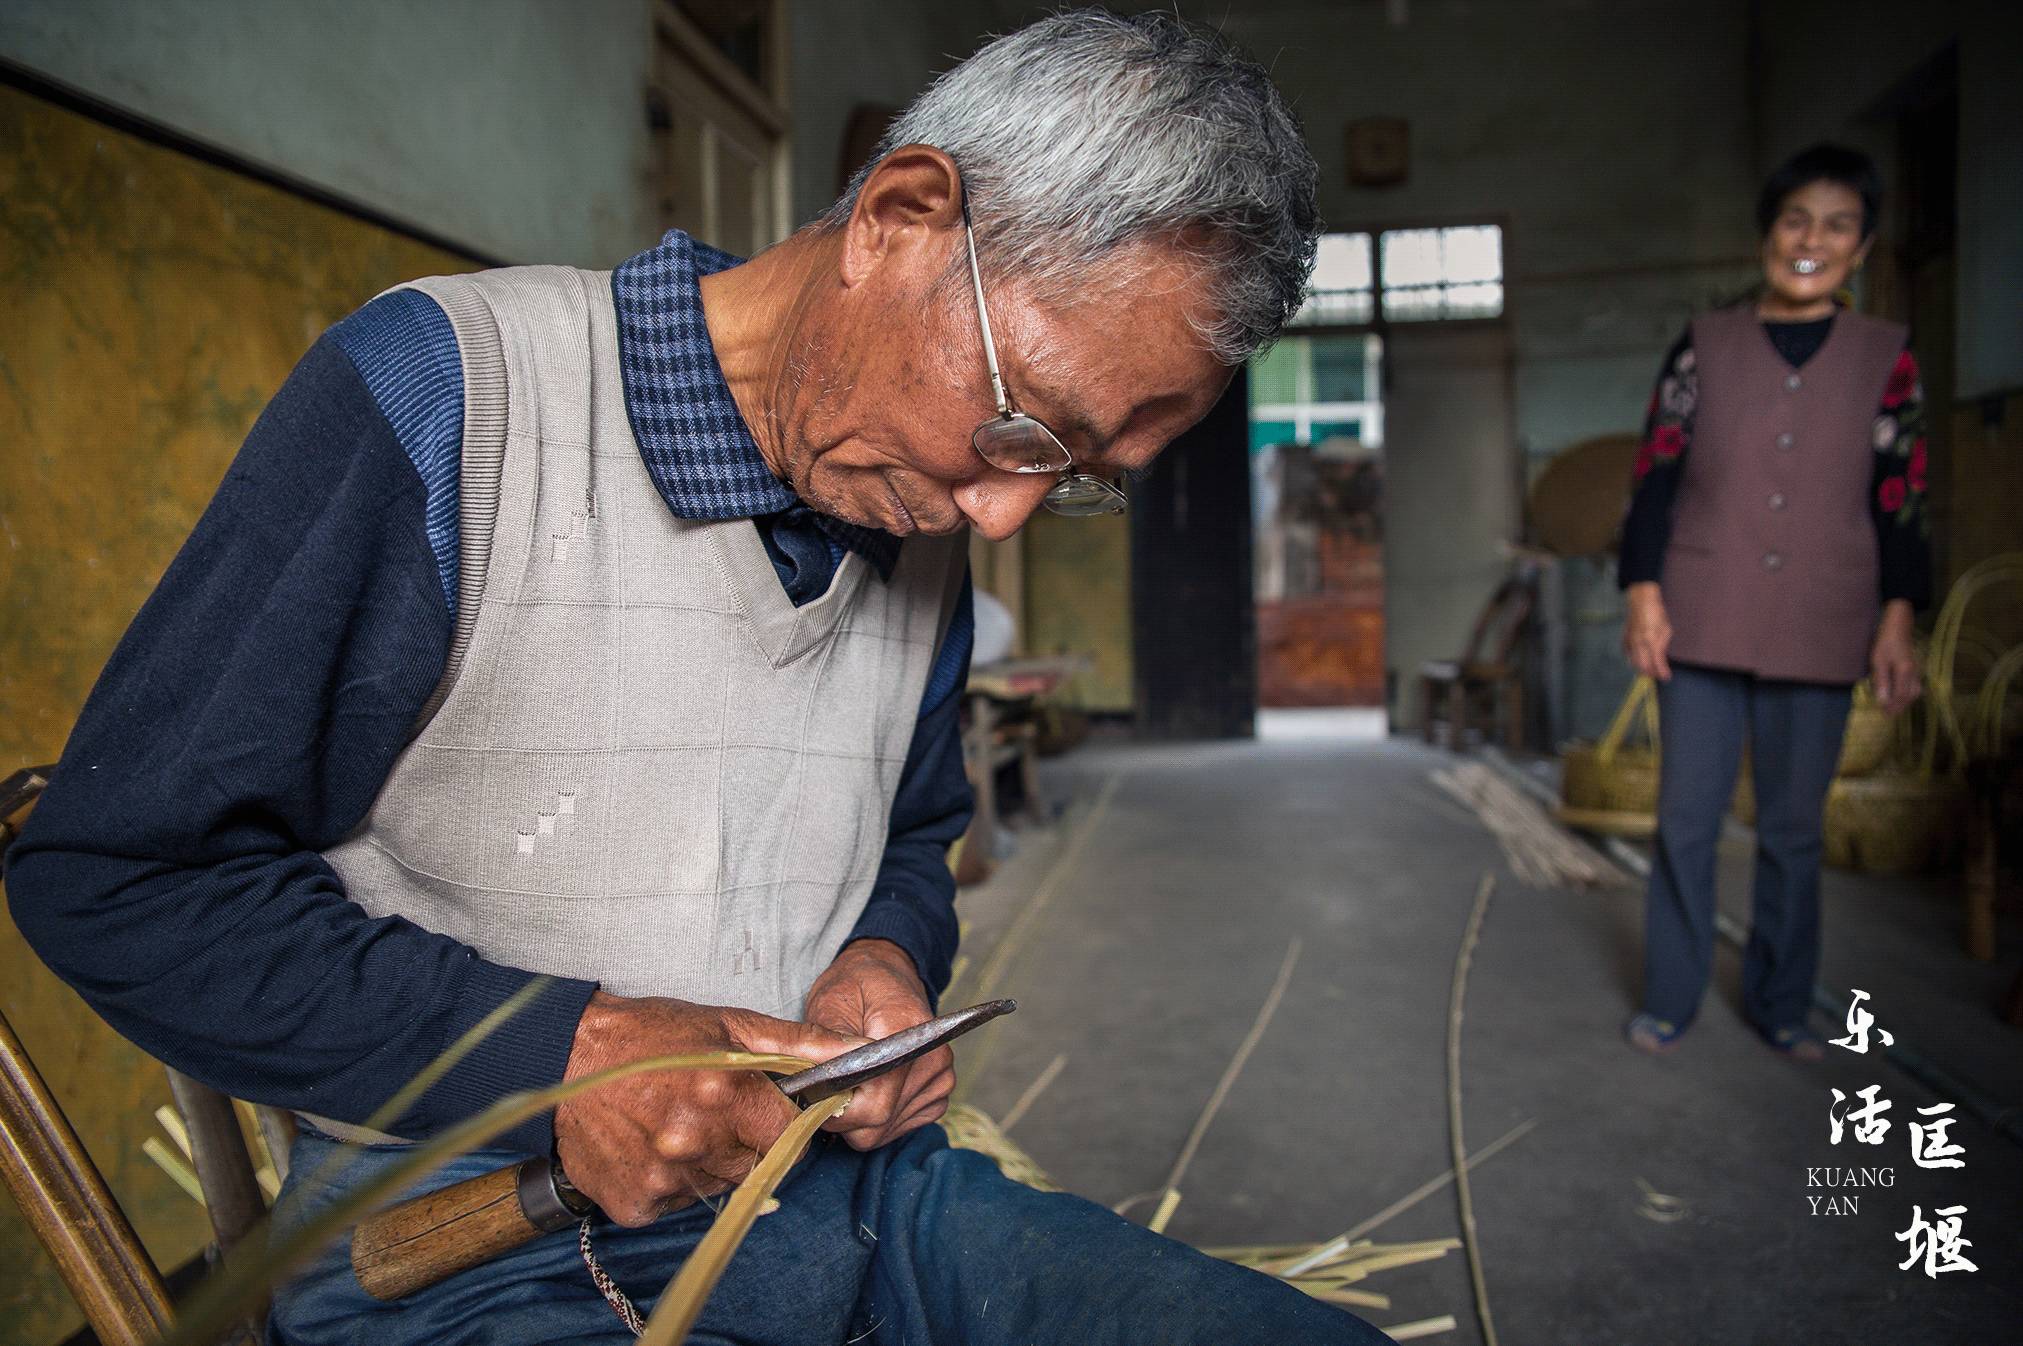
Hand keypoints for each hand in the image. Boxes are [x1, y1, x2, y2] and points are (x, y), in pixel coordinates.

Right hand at [553, 992, 861, 1225]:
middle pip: (755, 1165)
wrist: (565, 1053)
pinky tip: (649, 1145)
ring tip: (675, 1122)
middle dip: (744, 1141)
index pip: (792, 1137)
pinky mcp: (633, 1204)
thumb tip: (859, 1052)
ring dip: (707, 1162)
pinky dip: (668, 1182)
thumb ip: (800, 1044)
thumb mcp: (730, 1024)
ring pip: (717, 1186)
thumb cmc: (653, 1032)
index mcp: (726, 1094)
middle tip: (712, 1109)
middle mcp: (695, 1142)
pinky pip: (674, 1203)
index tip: (764, 1108)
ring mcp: (662, 1178)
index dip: (783, 1123)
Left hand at [802, 939, 953, 1150]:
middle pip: (879, 1121)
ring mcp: (941, 1077)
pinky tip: (868, 1090)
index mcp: (906, 1029)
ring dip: (858, 1118)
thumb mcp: (830, 1003)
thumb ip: (823, 1043)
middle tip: (827, 1088)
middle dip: (844, 1115)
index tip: (816, 1094)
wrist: (886, 979)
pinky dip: (876, 1119)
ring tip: (850, 1083)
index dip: (838, 1106)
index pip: (876, 1098)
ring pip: (884, 1131)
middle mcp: (933, 1057)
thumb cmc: (854, 988)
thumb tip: (818, 1082)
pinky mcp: (940, 1094)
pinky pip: (898, 1128)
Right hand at [1622, 582, 1672, 681]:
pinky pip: (1628, 654)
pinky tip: (1640, 660)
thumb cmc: (1656, 613)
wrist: (1640, 601)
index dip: (1661, 672)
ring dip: (1642, 668)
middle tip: (1659, 674)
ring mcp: (1630, 641)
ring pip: (1633, 662)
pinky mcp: (1624, 639)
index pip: (1656, 662)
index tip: (1666, 677)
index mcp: (1651, 640)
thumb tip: (1661, 660)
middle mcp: (1638, 643)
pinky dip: (1634, 660)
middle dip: (1651, 673)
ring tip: (1651, 670)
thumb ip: (1662, 646)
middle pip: (1643, 666)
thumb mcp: (1665, 629)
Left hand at [1870, 601, 1920, 715]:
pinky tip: (1899, 697)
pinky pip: (1914, 686)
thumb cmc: (1885, 642)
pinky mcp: (1916, 669)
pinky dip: (1907, 695)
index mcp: (1905, 671)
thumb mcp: (1878, 661)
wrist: (1898, 627)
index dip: (1892, 706)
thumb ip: (1881, 681)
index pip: (1901, 695)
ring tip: (1892, 708)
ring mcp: (1917, 671)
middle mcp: (1914, 673)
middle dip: (1899, 707)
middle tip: (1887, 714)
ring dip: (1904, 702)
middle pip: (1910, 696)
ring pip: (1914, 692)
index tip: (1882, 712)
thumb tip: (1882, 700)